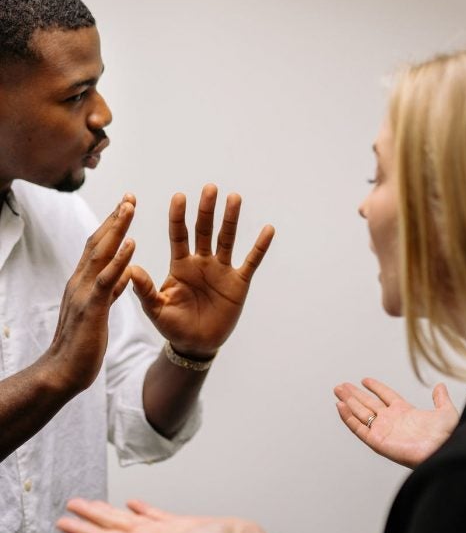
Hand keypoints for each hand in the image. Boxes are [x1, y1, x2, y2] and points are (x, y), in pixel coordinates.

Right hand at [40, 196, 135, 396]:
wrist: (62, 372)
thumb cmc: (81, 344)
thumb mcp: (99, 311)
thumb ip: (109, 291)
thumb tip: (123, 274)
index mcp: (82, 282)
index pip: (97, 247)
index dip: (111, 226)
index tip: (125, 207)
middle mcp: (80, 282)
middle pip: (97, 242)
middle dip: (115, 218)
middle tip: (129, 196)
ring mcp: (83, 293)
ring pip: (100, 253)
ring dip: (116, 229)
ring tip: (130, 207)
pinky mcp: (91, 307)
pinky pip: (106, 279)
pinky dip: (119, 260)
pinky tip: (131, 244)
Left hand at [56, 498, 267, 532]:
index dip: (83, 530)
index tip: (63, 521)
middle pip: (112, 526)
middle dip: (90, 516)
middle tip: (72, 505)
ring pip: (128, 520)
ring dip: (110, 512)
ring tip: (94, 504)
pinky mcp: (177, 525)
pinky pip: (152, 515)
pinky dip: (140, 508)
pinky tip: (134, 504)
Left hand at [129, 185, 274, 357]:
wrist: (196, 344)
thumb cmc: (173, 326)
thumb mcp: (156, 309)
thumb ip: (145, 289)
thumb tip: (130, 268)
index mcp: (180, 265)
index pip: (179, 235)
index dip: (178, 217)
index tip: (179, 197)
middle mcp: (201, 262)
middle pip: (204, 230)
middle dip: (206, 210)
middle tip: (209, 188)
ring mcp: (221, 270)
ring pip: (226, 239)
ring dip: (230, 219)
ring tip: (234, 197)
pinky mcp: (239, 283)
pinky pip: (251, 261)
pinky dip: (259, 246)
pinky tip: (268, 229)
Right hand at [335, 378, 458, 467]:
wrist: (443, 450)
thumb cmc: (447, 436)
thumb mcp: (446, 412)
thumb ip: (440, 399)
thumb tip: (440, 386)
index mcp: (404, 412)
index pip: (385, 396)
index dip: (375, 387)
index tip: (364, 380)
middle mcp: (391, 421)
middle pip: (368, 403)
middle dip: (354, 394)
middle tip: (341, 385)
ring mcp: (383, 430)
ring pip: (360, 413)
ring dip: (348, 402)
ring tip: (337, 391)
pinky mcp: (377, 441)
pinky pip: (359, 428)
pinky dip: (348, 418)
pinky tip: (340, 406)